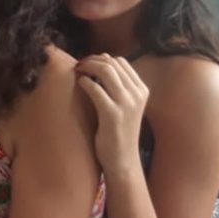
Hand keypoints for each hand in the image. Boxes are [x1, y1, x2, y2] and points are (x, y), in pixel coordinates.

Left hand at [75, 54, 149, 175]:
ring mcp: (127, 104)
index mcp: (141, 90)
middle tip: (78, 67)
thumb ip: (117, 84)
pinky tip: (79, 85)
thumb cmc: (118, 130)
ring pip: (105, 71)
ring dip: (87, 67)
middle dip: (91, 60)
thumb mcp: (124, 104)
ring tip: (77, 72)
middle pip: (111, 63)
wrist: (122, 159)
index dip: (101, 58)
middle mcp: (137, 94)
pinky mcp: (113, 114)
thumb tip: (102, 58)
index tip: (87, 63)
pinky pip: (95, 89)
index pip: (120, 62)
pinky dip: (84, 82)